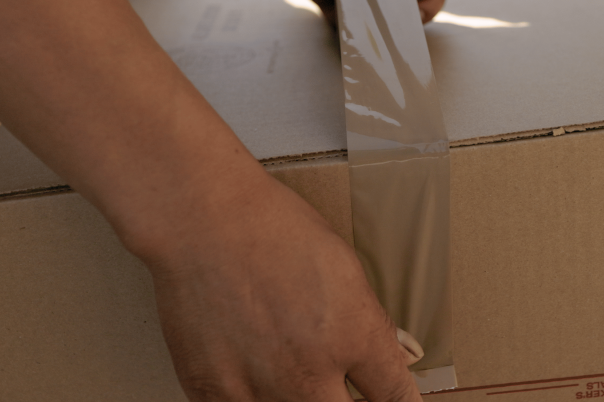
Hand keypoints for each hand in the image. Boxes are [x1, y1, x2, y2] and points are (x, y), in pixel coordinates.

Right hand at [142, 170, 422, 401]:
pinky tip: (254, 369)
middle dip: (345, 401)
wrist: (200, 219)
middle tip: (331, 380)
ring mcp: (258, 389)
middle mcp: (309, 373)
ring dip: (298, 397)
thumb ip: (373, 322)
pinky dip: (254, 396)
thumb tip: (402, 354)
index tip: (396, 400)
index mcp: (353, 336)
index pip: (396, 397)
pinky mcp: (212, 394)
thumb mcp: (343, 266)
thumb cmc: (273, 228)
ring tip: (285, 361)